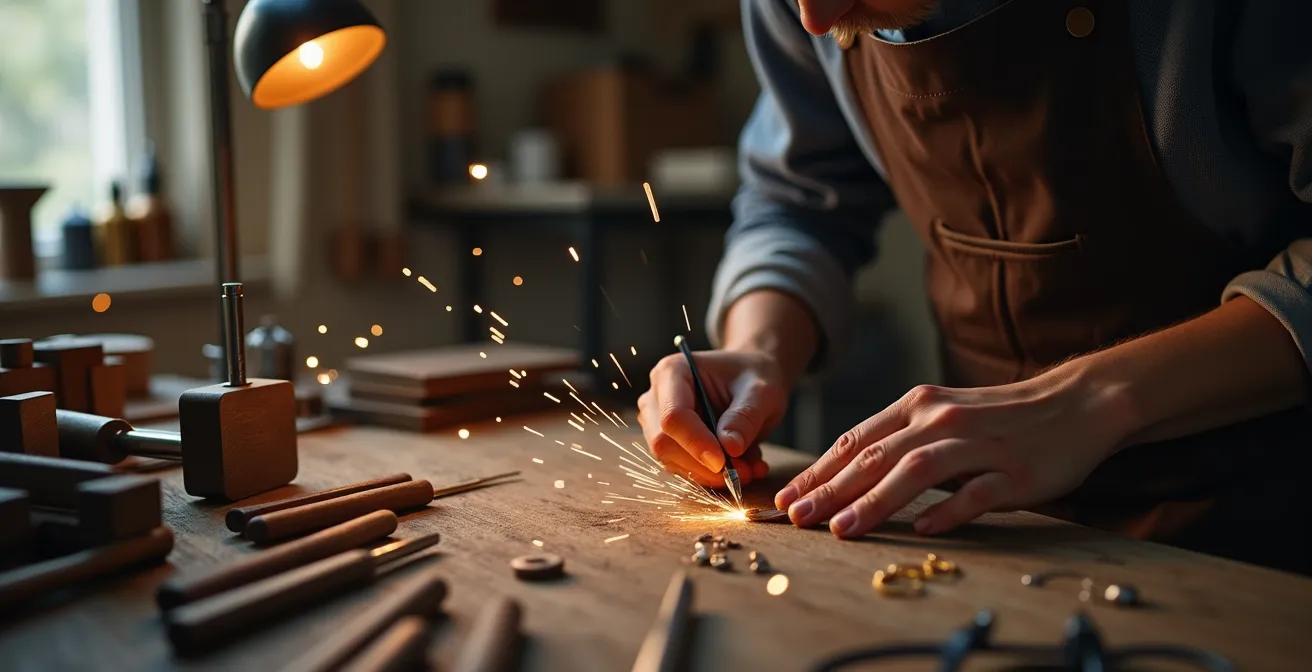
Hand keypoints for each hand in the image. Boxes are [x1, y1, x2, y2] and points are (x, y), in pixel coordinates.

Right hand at [637, 349, 789, 487]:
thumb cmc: (754, 376)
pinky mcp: (669, 443)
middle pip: (664, 442)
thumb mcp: (760, 391)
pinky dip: (712, 476)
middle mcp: (657, 397)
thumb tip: (730, 448)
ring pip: (671, 461)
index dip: (695, 442)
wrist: (752, 380)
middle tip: (743, 473)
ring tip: (749, 469)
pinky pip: (682, 468)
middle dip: (702, 465)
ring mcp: (658, 421)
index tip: (724, 462)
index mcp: (673, 372)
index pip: (672, 415)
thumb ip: (745, 416)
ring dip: (710, 475)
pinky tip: (743, 467)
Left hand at [775, 365, 1129, 536]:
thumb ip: (899, 438)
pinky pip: (975, 493)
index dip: (818, 471)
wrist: (1077, 403)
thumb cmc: (1000, 417)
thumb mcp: (942, 415)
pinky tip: (920, 528)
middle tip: (796, 518)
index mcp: (917, 405)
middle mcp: (941, 420)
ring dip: (874, 501)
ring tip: (842, 528)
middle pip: (875, 456)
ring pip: (916, 471)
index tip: (786, 499)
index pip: (855, 441)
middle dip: (830, 489)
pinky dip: (946, 509)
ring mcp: (978, 445)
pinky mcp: (1014, 471)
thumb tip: (845, 476)